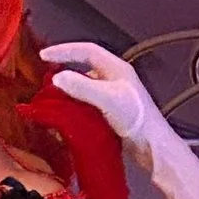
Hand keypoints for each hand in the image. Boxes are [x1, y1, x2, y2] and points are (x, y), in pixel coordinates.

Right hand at [42, 42, 179, 176]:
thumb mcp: (108, 98)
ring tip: (54, 102)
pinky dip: (75, 109)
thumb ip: (82, 86)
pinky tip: (68, 118)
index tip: (45, 55)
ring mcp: (113, 97)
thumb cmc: (138, 120)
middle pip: (83, 69)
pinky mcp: (111, 114)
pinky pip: (88, 106)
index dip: (64, 50)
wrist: (152, 147)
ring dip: (69, 93)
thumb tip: (58, 78)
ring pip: (84, 88)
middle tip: (47, 80)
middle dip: (64, 72)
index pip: (86, 50)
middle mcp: (115, 80)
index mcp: (116, 69)